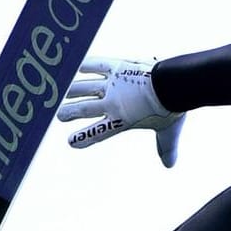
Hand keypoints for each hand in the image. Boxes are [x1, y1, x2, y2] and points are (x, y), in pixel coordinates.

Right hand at [56, 56, 186, 166]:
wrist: (171, 85)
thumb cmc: (170, 109)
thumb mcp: (168, 132)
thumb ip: (166, 148)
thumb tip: (170, 165)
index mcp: (121, 120)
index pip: (98, 132)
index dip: (84, 137)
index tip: (71, 142)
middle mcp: (112, 102)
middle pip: (84, 108)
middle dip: (69, 112)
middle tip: (59, 115)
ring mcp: (112, 84)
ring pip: (84, 87)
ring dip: (72, 90)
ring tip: (62, 92)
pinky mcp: (117, 67)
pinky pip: (96, 65)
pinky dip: (85, 65)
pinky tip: (76, 66)